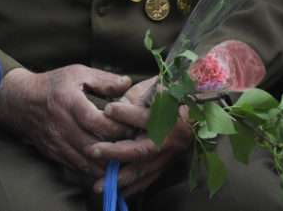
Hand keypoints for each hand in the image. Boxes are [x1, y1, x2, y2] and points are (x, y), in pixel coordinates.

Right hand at [0, 66, 133, 176]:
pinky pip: (77, 167)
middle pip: (94, 146)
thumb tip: (128, 84)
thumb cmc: (52, 85)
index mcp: (68, 102)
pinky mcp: (54, 153)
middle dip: (117, 149)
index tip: (132, 127)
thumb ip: (103, 80)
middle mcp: (61, 124)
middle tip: (134, 147)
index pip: (97, 122)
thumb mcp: (77, 74)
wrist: (20, 101)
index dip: (118, 128)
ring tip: (124, 159)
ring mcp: (56, 141)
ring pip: (86, 161)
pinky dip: (94, 169)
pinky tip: (107, 166)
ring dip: (107, 164)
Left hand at [88, 77, 192, 195]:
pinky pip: (147, 181)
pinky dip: (130, 188)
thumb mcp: (149, 90)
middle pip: (143, 150)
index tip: (108, 108)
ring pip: (143, 170)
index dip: (128, 114)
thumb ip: (133, 99)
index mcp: (172, 117)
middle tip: (94, 150)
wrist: (188, 109)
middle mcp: (173, 141)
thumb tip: (112, 109)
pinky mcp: (164, 167)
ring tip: (98, 184)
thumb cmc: (162, 96)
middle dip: (117, 152)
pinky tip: (114, 192)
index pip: (149, 118)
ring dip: (119, 177)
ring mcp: (169, 156)